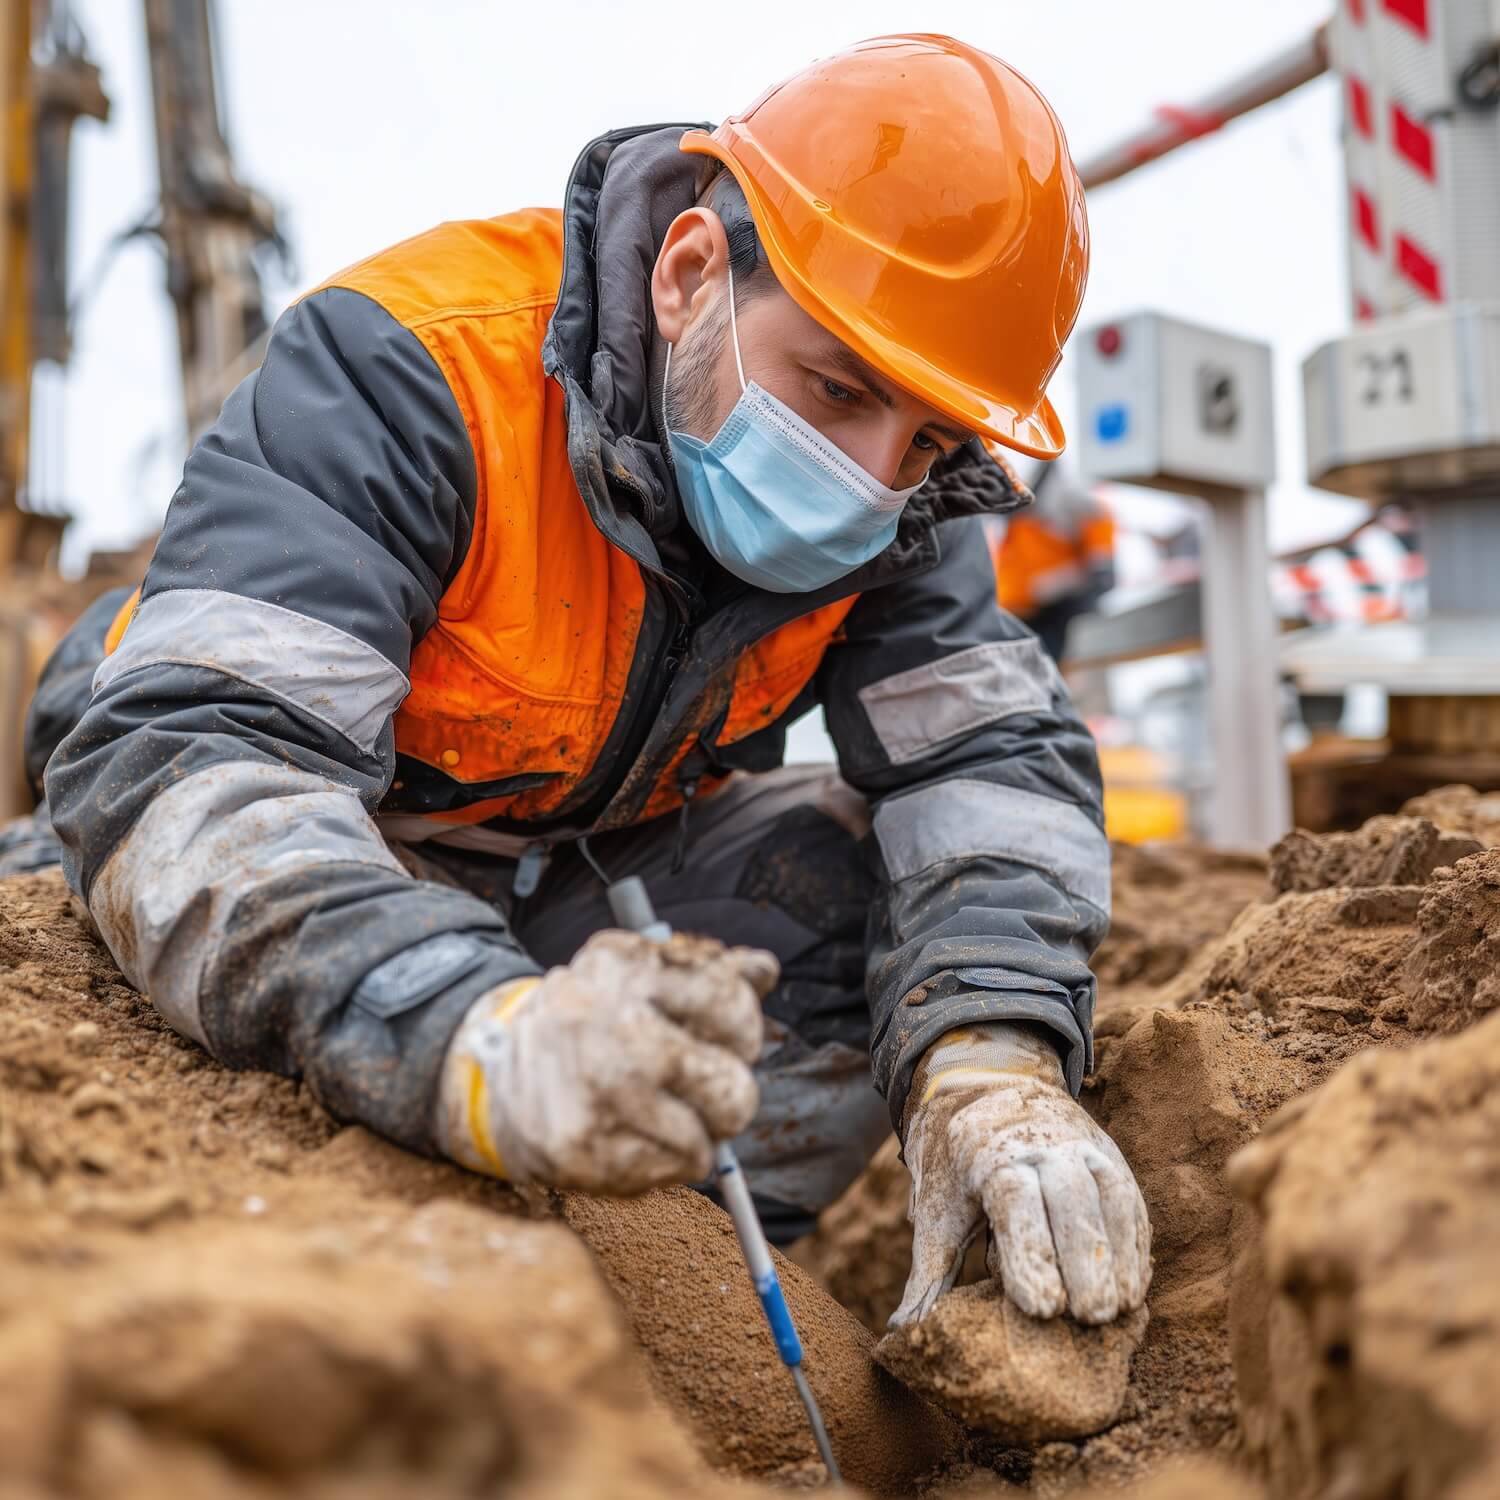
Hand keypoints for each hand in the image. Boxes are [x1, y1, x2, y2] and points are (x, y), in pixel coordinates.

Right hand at [435, 929, 776, 1192]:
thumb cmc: (592, 1020)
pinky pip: (671, 1175)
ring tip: (655, 1112)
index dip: (740, 1029)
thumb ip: (708, 971)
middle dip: (727, 1096)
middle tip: (694, 1086)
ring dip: (695, 1137)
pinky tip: (628, 1134)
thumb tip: (764, 970)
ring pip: (708, 1144)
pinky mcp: (583, 1153)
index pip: (732, 1005)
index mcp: (626, 970)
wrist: (494, 1074)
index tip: (721, 1036)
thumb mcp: (639, 975)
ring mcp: (597, 1096)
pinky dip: (663, 1163)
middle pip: (734, 1092)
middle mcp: (612, 1030)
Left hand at [890, 1023, 1150, 1326]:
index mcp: (988, 1152)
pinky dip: (1135, 1243)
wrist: (988, 1086)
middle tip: (1090, 1319)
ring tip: (1118, 1311)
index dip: (1031, 1255)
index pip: (1014, 1199)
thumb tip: (902, 1333)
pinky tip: (1133, 1288)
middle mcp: (1040, 1142)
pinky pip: (1129, 1197)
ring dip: (1117, 1255)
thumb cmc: (959, 1164)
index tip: (1044, 1309)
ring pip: (1109, 1195)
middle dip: (1083, 1260)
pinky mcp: (1108, 1153)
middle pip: (1070, 1197)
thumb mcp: (937, 1206)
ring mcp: (1081, 1144)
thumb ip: (930, 1269)